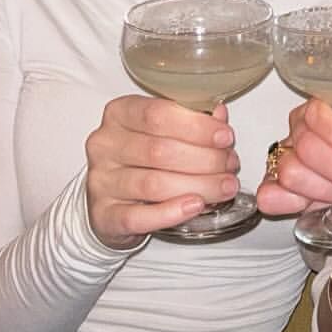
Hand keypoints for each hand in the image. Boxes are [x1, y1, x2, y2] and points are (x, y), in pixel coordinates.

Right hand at [84, 95, 240, 246]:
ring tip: (225, 187)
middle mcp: (104, 145)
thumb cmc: (142, 160)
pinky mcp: (104, 215)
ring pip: (153, 184)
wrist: (110, 202)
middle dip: (205, 159)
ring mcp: (101, 181)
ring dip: (198, 185)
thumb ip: (191, 121)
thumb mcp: (163, 132)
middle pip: (159, 150)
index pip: (157, 114)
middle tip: (230, 165)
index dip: (197, 126)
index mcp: (119, 114)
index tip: (225, 137)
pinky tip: (195, 206)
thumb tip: (219, 115)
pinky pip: (138, 216)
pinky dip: (171, 212)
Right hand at [255, 98, 331, 218]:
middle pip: (307, 147)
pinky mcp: (275, 190)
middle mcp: (300, 131)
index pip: (318, 113)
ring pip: (291, 173)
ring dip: (328, 190)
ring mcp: (284, 160)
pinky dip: (295, 204)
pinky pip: (270, 196)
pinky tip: (321, 205)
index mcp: (326, 111)